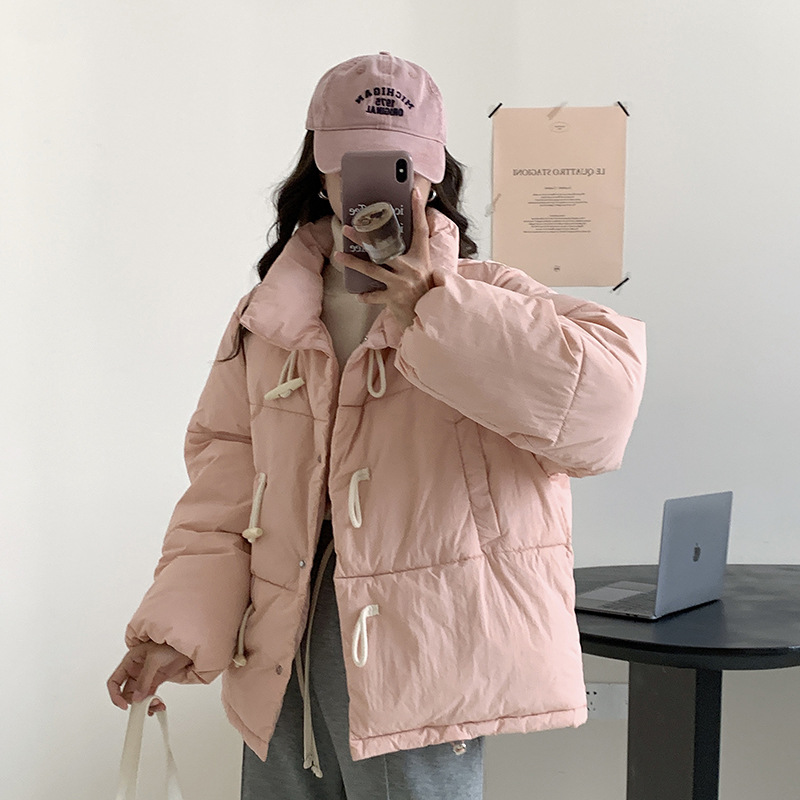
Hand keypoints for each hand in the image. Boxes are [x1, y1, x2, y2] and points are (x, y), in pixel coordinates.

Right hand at [107, 641, 192, 714]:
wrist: (186, 646)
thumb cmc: (169, 644)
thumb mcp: (154, 658)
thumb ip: (145, 678)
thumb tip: (137, 697)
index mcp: (130, 662)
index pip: (114, 681)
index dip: (115, 695)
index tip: (124, 705)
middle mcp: (135, 670)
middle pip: (126, 693)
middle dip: (134, 702)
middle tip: (144, 706)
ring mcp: (145, 677)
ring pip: (138, 697)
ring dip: (145, 704)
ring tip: (157, 705)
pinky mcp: (155, 681)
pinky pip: (149, 696)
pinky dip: (152, 703)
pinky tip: (158, 706)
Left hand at [337, 186, 436, 330]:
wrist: (431, 314)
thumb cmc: (426, 290)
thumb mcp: (426, 268)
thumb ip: (415, 254)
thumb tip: (399, 241)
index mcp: (420, 257)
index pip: (420, 229)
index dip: (418, 209)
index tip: (412, 191)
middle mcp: (410, 268)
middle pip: (384, 248)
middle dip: (364, 238)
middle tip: (348, 229)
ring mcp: (401, 284)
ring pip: (372, 270)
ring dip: (353, 263)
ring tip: (339, 256)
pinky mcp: (394, 299)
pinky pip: (373, 296)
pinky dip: (365, 296)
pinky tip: (358, 294)